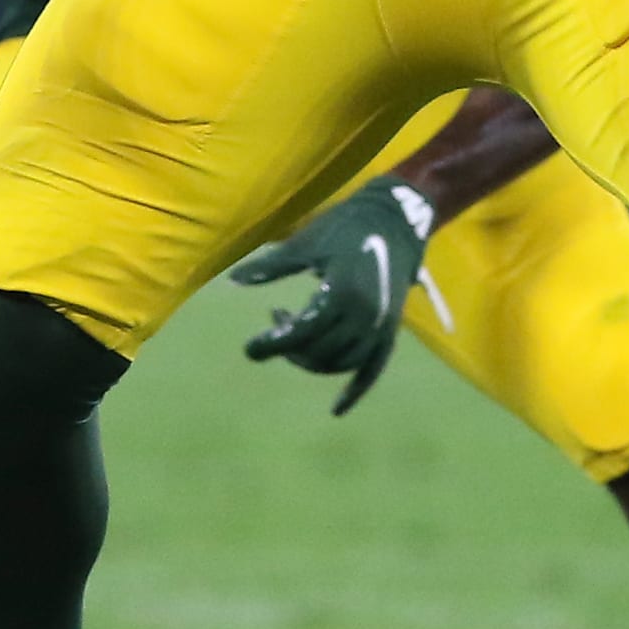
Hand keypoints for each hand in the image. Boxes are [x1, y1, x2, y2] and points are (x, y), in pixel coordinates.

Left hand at [230, 177, 434, 414]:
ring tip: (295, 344)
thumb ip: (271, 266)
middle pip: (319, 353)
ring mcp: (380, 327)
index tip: (250, 348)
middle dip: (290, 350)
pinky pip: (372, 370)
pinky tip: (335, 409)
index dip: (272, 344)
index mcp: (342, 293)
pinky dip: (355, 391)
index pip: (301, 333)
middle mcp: (364, 317)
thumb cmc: (346, 226)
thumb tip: (233, 281)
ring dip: (313, 363)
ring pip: (341, 364)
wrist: (395, 219)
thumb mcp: (306, 243)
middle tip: (273, 329)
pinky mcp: (389, 331)